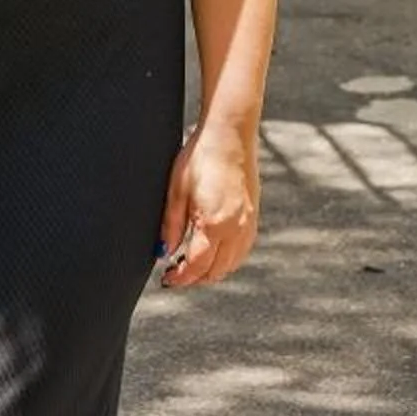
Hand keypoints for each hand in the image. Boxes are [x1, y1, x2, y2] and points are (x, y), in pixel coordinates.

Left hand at [157, 115, 259, 288]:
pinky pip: (241, 253)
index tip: (167, 280)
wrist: (230, 135)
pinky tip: (213, 253)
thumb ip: (170, 225)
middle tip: (175, 273)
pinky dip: (226, 261)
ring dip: (211, 272)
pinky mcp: (253, 219)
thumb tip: (164, 251)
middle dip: (194, 278)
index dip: (180, 279)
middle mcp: (235, 230)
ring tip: (190, 264)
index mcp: (214, 224)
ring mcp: (247, 226)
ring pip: (230, 266)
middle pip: (215, 272)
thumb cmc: (201, 155)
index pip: (196, 267)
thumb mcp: (177, 189)